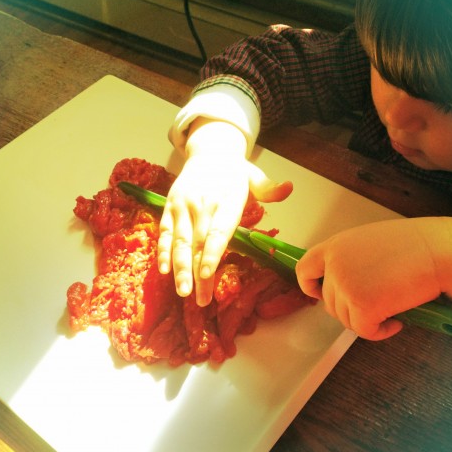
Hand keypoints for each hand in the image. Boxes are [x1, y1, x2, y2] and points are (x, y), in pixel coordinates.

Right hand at [158, 119, 292, 305]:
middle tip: (200, 300)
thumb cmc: (234, 171)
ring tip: (183, 293)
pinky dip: (162, 251)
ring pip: (179, 241)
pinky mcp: (169, 207)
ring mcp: (183, 206)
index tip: (207, 275)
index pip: (217, 231)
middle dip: (197, 273)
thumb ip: (269, 188)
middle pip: (198, 243)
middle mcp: (202, 204)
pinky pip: (165, 232)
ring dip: (179, 268)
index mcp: (225, 200)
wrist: (208, 151)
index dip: (211, 254)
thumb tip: (289, 188)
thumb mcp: (253, 176)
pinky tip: (163, 270)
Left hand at [295, 217, 451, 339]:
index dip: (311, 286)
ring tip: (391, 308)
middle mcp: (334, 264)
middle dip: (351, 309)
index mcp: (335, 246)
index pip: (304, 269)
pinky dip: (380, 332)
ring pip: (345, 319)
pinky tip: (397, 321)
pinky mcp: (361, 305)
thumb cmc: (413, 246)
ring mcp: (345, 284)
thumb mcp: (368, 243)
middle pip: (329, 302)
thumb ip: (349, 259)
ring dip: (367, 320)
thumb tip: (342, 285)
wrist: (440, 250)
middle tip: (377, 305)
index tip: (322, 294)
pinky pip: (364, 331)